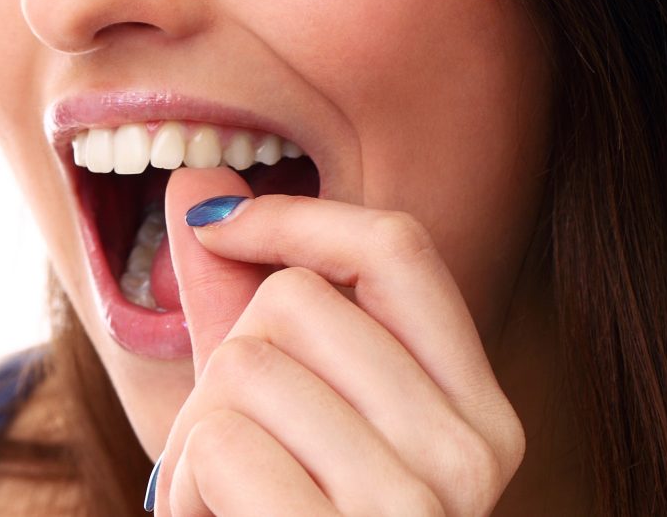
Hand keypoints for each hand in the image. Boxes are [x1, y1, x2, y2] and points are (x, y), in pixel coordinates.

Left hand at [152, 167, 524, 515]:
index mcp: (477, 409)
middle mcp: (473, 454)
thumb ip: (243, 298)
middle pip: (297, 299)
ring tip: (235, 495)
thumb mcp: (279, 410)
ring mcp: (418, 510)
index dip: (299, 214)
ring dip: (201, 431)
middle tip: (243, 442)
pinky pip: (218, 446)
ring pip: (245, 366)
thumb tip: (194, 182)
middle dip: (230, 361)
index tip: (219, 226)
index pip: (398, 248)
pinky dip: (189, 486)